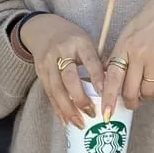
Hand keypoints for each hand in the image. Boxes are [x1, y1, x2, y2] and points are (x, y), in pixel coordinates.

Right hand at [19, 14, 104, 128]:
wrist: (43, 30)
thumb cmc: (72, 39)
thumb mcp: (87, 42)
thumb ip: (98, 61)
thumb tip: (113, 85)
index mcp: (79, 42)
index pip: (90, 60)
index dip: (96, 77)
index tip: (104, 93)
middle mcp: (62, 52)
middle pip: (69, 78)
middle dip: (80, 98)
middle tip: (91, 113)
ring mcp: (48, 63)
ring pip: (57, 89)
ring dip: (68, 108)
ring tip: (79, 123)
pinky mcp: (40, 72)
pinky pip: (49, 93)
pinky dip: (57, 108)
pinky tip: (65, 120)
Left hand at [101, 0, 153, 115]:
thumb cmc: (151, 20)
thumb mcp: (128, 33)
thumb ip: (118, 54)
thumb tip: (108, 76)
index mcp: (123, 47)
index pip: (112, 78)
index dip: (108, 98)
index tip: (106, 113)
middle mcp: (137, 54)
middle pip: (129, 90)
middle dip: (130, 102)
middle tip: (133, 103)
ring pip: (147, 92)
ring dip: (147, 98)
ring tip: (148, 93)